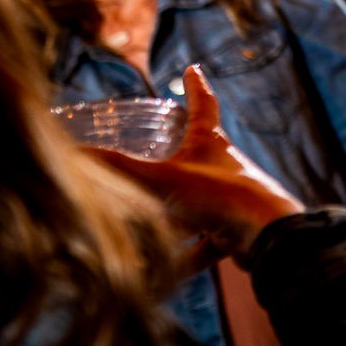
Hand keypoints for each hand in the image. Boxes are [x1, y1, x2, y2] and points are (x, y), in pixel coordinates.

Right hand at [89, 66, 304, 258]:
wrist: (268, 235)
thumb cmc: (220, 195)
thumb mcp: (163, 179)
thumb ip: (120, 170)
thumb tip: (77, 154)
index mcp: (211, 144)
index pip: (203, 106)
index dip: (197, 87)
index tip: (194, 69)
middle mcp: (224, 168)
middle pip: (201, 156)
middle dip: (182, 155)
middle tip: (167, 151)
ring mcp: (232, 199)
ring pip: (199, 205)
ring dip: (176, 219)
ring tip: (148, 232)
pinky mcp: (236, 230)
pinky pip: (205, 244)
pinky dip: (186, 258)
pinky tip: (165, 276)